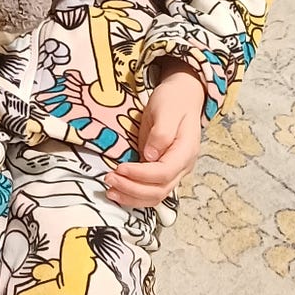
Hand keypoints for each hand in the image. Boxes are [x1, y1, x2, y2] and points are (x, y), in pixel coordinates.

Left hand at [105, 62, 204, 208]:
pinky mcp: (163, 173)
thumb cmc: (174, 101)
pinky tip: (118, 191)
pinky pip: (150, 191)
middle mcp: (182, 167)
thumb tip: (150, 156)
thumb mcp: (167, 110)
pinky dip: (134, 195)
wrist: (183, 97)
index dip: (140, 175)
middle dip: (132, 189)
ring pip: (155, 196)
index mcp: (185, 151)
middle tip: (109, 179)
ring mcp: (174, 172)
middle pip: (159, 190)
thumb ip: (161, 133)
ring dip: (131, 197)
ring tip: (110, 190)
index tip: (119, 168)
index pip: (164, 173)